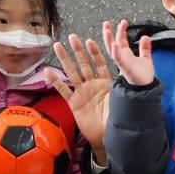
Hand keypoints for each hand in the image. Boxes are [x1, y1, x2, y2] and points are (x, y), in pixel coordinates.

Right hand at [50, 34, 112, 154]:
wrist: (107, 136)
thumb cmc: (116, 119)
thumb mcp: (120, 100)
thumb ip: (119, 88)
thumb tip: (126, 75)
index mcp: (106, 83)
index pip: (100, 64)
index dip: (95, 53)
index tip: (90, 41)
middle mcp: (92, 85)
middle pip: (84, 64)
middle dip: (78, 50)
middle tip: (72, 37)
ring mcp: (82, 93)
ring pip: (71, 73)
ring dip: (65, 60)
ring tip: (57, 46)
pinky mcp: (74, 103)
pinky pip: (63, 90)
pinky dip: (55, 81)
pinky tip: (48, 71)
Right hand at [103, 20, 153, 86]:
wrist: (146, 89)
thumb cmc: (144, 76)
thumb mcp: (146, 58)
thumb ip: (145, 48)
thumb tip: (145, 36)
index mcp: (126, 54)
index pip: (120, 40)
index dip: (120, 30)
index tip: (123, 21)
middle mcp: (122, 57)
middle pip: (112, 43)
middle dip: (108, 33)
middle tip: (106, 23)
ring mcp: (122, 62)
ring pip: (112, 49)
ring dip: (109, 39)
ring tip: (107, 29)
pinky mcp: (125, 67)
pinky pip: (118, 59)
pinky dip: (116, 51)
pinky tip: (115, 44)